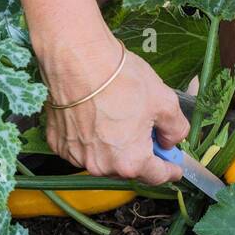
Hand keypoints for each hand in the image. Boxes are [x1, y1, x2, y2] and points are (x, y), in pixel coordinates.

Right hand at [37, 29, 188, 183]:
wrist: (79, 59)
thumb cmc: (121, 80)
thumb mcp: (165, 102)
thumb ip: (176, 129)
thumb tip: (171, 140)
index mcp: (130, 162)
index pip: (156, 175)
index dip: (170, 170)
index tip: (175, 168)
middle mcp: (101, 166)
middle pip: (129, 167)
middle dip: (141, 153)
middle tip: (147, 129)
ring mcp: (77, 156)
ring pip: (105, 157)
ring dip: (115, 146)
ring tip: (119, 116)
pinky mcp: (59, 142)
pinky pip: (83, 146)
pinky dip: (92, 137)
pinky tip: (96, 115)